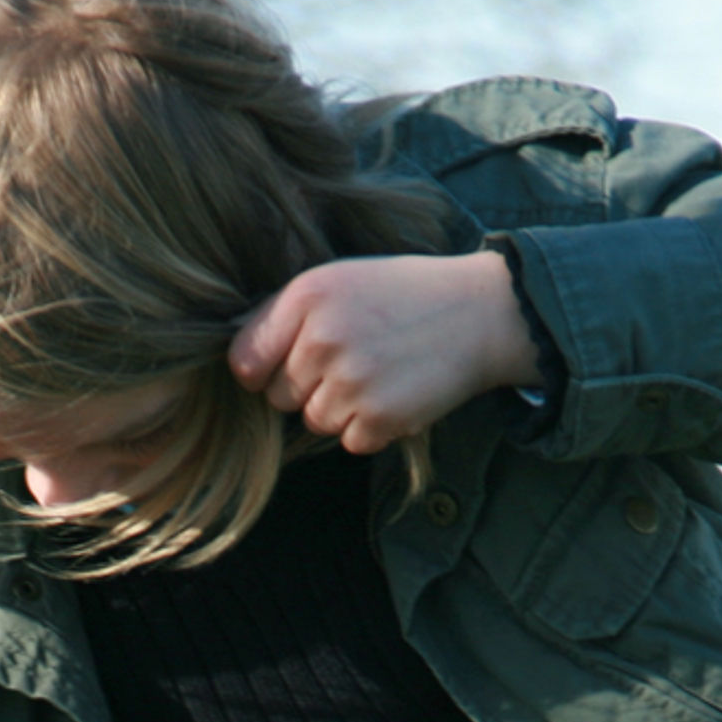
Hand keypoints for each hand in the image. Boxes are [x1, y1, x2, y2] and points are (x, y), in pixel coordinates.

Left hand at [225, 253, 541, 455]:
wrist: (481, 312)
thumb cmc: (403, 295)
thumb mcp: (340, 279)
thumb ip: (286, 314)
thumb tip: (240, 360)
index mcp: (307, 296)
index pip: (245, 362)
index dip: (262, 370)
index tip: (284, 365)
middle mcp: (322, 338)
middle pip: (279, 397)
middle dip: (308, 386)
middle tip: (355, 358)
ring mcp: (351, 381)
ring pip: (314, 421)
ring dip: (342, 408)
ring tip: (380, 372)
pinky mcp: (379, 418)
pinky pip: (349, 441)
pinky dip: (371, 428)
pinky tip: (397, 393)